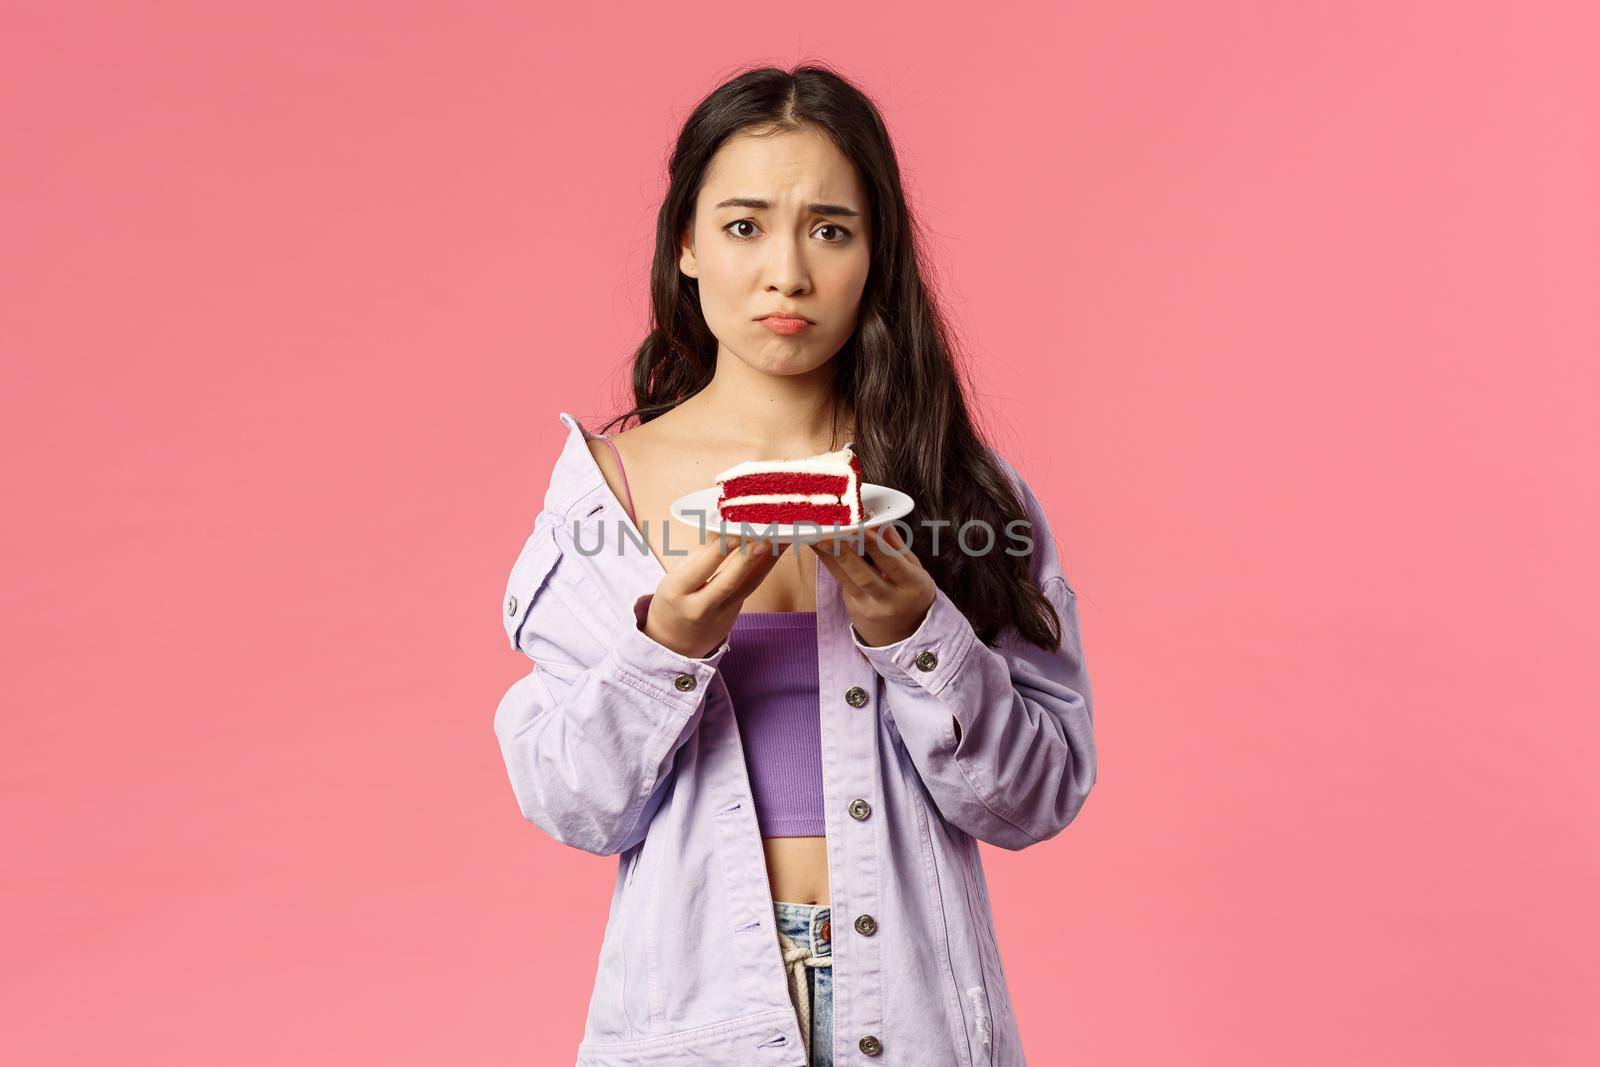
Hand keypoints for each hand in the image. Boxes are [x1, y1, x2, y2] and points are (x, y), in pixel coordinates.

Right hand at [643, 532, 790, 657]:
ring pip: (747, 587)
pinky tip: (775, 552)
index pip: (700, 569)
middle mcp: (700, 607)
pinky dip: (763, 569)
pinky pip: (749, 589)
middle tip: (765, 538)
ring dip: (767, 562)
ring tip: (782, 541)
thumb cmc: (674, 600)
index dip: (719, 551)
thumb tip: (723, 527)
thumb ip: (699, 555)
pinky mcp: (735, 615)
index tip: (735, 532)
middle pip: (728, 582)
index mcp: (676, 592)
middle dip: (748, 559)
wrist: (675, 643)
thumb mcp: (674, 576)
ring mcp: (721, 614)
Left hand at [808, 524, 936, 647]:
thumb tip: (882, 522)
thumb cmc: (911, 592)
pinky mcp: (853, 607)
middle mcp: (890, 599)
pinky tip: (818, 547)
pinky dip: (830, 563)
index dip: (876, 546)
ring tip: (815, 537)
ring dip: (830, 557)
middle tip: (828, 535)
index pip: (892, 563)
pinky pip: (841, 582)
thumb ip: (898, 547)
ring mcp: (869, 607)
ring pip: (847, 579)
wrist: (905, 634)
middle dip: (845, 554)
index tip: (861, 527)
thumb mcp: (915, 570)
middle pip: (864, 576)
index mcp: (912, 585)